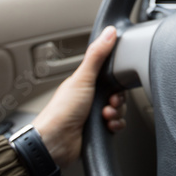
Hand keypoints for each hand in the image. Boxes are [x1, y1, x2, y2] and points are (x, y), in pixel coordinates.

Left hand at [34, 26, 125, 169]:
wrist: (56, 142)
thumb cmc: (61, 111)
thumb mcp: (82, 78)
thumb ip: (97, 55)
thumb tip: (109, 32)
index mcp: (86, 82)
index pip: (111, 75)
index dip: (117, 79)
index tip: (116, 83)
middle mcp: (90, 97)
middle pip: (118, 93)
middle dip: (117, 100)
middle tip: (109, 102)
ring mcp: (94, 114)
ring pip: (119, 109)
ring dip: (116, 113)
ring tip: (105, 116)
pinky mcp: (98, 129)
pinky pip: (117, 124)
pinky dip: (116, 125)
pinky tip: (107, 126)